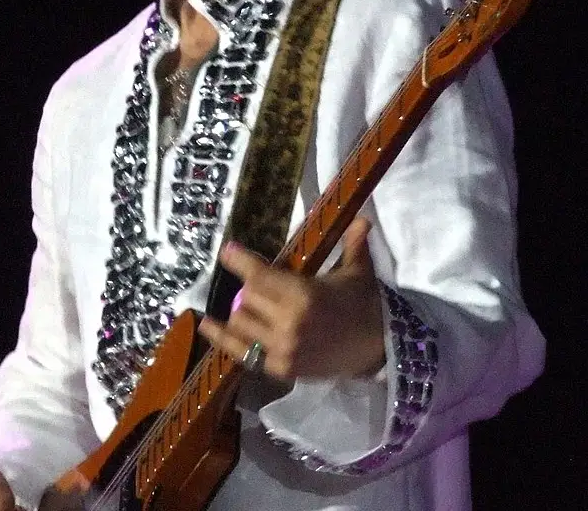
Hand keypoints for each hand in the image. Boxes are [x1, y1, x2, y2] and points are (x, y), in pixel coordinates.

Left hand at [198, 216, 385, 380]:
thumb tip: (362, 218)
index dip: (240, 261)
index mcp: (305, 295)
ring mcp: (282, 349)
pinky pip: (243, 353)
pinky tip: (208, 325)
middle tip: (256, 281)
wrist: (379, 349)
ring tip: (245, 303)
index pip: (260, 275)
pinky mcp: (281, 369)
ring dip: (240, 310)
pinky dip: (224, 339)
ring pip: (241, 323)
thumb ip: (354, 244)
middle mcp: (289, 323)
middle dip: (249, 286)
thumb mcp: (358, 272)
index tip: (227, 251)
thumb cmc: (365, 305)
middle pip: (247, 297)